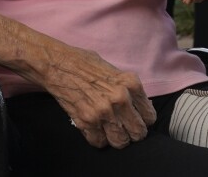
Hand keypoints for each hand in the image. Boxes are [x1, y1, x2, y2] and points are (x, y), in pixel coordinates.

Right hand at [39, 43, 155, 148]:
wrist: (57, 64)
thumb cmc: (85, 64)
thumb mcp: (114, 71)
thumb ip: (128, 90)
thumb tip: (140, 107)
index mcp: (131, 84)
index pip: (149, 117)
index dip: (142, 120)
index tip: (136, 119)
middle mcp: (120, 99)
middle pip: (138, 133)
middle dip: (132, 132)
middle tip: (123, 127)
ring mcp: (103, 112)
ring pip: (120, 142)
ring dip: (116, 138)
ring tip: (109, 130)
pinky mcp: (87, 121)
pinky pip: (99, 142)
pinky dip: (97, 138)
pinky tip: (94, 127)